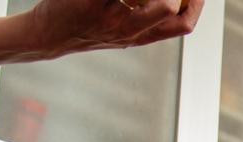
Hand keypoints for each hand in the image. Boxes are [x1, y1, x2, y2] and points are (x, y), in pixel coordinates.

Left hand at [25, 0, 204, 57]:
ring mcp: (110, 17)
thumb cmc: (82, 28)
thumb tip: (167, 1)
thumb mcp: (119, 30)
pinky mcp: (90, 2)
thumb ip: (143, 17)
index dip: (197, 2)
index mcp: (141, 37)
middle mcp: (130, 31)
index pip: (183, 24)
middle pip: (169, 9)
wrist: (46, 37)